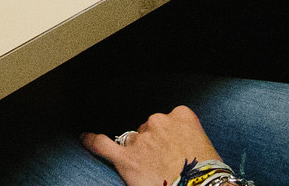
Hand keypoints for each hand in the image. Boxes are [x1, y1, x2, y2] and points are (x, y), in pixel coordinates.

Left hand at [81, 105, 222, 185]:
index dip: (168, 137)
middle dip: (152, 145)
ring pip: (133, 140)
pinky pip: (103, 145)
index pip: (169, 120)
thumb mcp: (204, 146)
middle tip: (162, 165)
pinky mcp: (126, 158)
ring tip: (147, 171)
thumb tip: (175, 147)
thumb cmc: (205, 173)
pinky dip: (91, 141)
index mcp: (182, 115)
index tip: (172, 149)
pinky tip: (83, 138)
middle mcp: (160, 121)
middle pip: (149, 128)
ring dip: (137, 153)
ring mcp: (141, 139)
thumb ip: (186, 137)